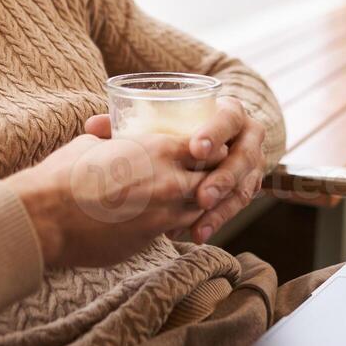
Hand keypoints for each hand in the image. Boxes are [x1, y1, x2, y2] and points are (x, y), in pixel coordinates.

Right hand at [5, 129, 208, 268]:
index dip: (210, 150)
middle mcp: (171, 181)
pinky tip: (170, 223)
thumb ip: (116, 140)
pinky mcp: (152, 239)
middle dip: (212, 179)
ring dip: (198, 205)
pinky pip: (178, 230)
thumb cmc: (65, 174)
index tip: (206, 153)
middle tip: (206, 179)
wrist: (46, 215)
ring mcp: (165, 213)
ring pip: (201, 209)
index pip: (208, 147)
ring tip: (190, 202)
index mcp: (159, 149)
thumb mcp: (94, 143)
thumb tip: (112, 138)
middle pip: (214, 179)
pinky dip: (178, 225)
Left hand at [83, 95, 268, 244]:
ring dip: (222, 208)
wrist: (221, 135)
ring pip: (243, 187)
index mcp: (229, 111)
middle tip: (201, 196)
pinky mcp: (248, 186)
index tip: (195, 150)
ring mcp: (253, 163)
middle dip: (223, 179)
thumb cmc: (184, 124)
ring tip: (198, 226)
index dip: (214, 134)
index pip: (227, 119)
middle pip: (242, 157)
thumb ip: (133, 123)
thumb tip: (92, 125)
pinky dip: (219, 220)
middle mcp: (247, 136)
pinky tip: (198, 234)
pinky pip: (239, 206)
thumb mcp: (168, 118)